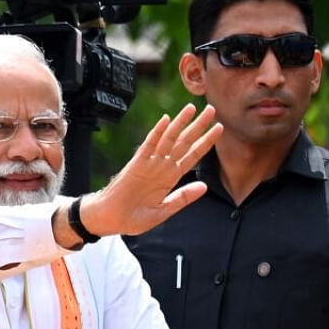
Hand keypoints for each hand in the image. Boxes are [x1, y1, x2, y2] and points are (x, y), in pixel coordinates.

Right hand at [78, 103, 221, 236]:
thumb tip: (204, 186)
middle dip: (198, 126)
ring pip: (168, 140)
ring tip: (192, 108)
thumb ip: (182, 198)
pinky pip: (148, 146)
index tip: (218, 128)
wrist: (110, 220)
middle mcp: (162, 167)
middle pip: (183, 142)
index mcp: (170, 178)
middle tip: (211, 109)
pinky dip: (156, 133)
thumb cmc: (133, 218)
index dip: (206, 142)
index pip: (192, 156)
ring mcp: (149, 164)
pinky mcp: (135, 165)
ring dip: (180, 124)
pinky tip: (165, 121)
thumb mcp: (163, 211)